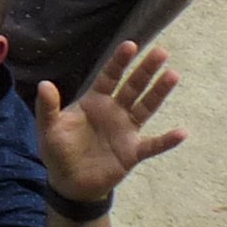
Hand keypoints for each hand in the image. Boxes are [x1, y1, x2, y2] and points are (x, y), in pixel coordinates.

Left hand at [34, 41, 186, 200]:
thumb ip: (48, 107)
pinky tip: (182, 132)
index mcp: (95, 102)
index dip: (119, 61)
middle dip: (145, 70)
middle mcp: (114, 111)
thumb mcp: (49, 128)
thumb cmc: (58, 151)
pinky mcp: (132, 152)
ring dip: (159, 92)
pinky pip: (153, 144)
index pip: (109, 77)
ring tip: (173, 75)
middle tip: (161, 52)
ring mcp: (126, 131)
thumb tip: (44, 84)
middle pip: (133, 87)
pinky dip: (167, 140)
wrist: (69, 182)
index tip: (131, 45)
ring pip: (146, 108)